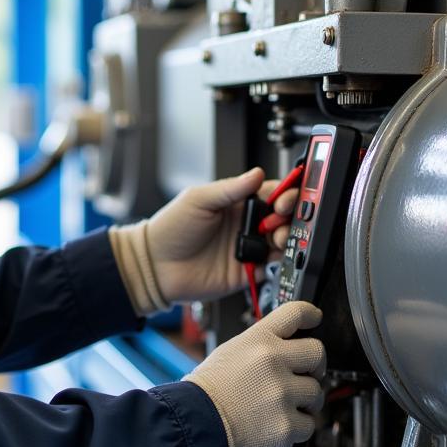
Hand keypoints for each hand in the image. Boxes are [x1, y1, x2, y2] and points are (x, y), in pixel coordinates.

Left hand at [145, 167, 298, 303]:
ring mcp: (247, 248)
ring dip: (287, 238)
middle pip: (282, 218)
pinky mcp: (246, 272)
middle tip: (281, 218)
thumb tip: (257, 173)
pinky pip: (272, 268)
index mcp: (236, 203)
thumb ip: (230, 188)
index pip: (271, 193)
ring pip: (282, 242)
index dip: (285, 194)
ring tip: (278, 237)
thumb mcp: (198, 199)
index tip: (285, 198)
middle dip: (291, 216)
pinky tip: (274, 256)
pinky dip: (279, 263)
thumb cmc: (170, 229)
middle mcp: (245, 225)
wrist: (155, 266)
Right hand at [183, 301, 325, 446]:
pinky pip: (308, 425)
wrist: (194, 426)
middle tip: (305, 376)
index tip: (315, 318)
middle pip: (317, 353)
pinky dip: (295, 429)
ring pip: (315, 393)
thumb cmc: (206, 393)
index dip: (310, 314)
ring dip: (304, 403)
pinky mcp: (286, 424)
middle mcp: (273, 361)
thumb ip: (260, 348)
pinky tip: (274, 426)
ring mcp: (282, 393)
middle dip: (315, 367)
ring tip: (279, 408)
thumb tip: (285, 349)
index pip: (295, 313)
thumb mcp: (229, 353)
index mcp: (258, 340)